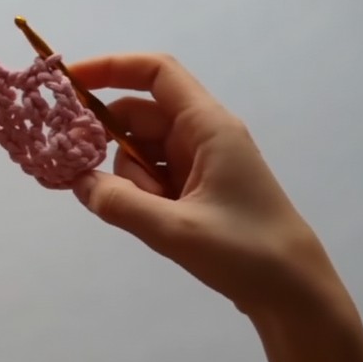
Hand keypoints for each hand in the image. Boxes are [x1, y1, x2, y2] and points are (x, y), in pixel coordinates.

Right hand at [69, 53, 342, 315]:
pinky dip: (138, 194)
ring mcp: (199, 164)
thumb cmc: (246, 252)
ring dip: (129, 180)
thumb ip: (120, 203)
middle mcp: (202, 136)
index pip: (155, 73)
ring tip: (151, 218)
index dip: (110, 68)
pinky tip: (148, 222)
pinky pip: (152, 178)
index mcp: (208, 126)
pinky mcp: (196, 191)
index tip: (68, 82)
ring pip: (141, 152)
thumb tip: (77, 180)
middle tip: (80, 171)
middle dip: (107, 142)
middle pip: (138, 117)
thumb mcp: (176, 229)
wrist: (295, 293)